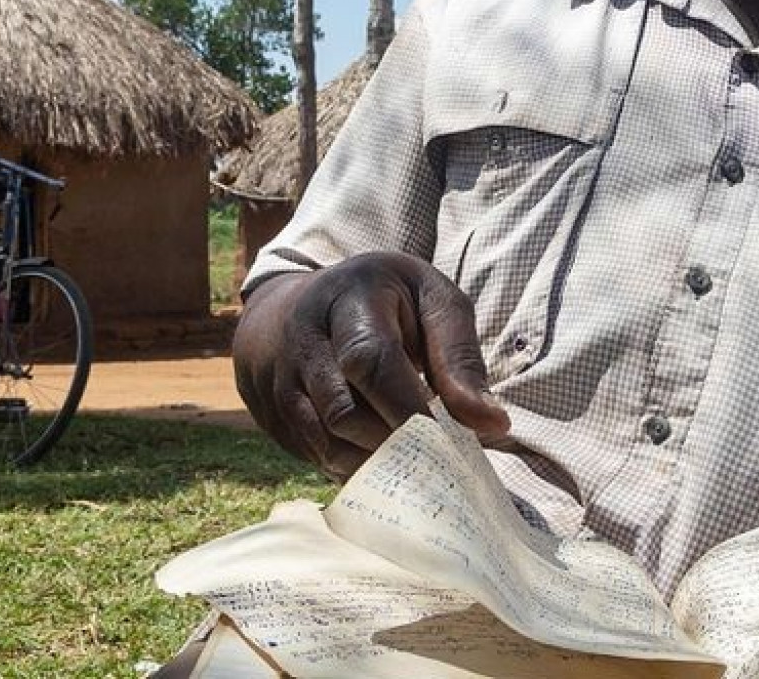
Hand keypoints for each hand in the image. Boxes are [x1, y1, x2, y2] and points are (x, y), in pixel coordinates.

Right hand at [232, 251, 509, 476]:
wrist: (306, 301)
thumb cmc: (389, 302)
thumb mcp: (433, 303)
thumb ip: (460, 358)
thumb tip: (492, 426)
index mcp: (349, 295)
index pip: (370, 359)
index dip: (409, 409)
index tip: (447, 441)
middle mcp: (301, 333)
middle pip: (343, 410)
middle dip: (393, 442)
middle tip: (433, 457)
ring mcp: (275, 373)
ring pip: (322, 440)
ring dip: (370, 459)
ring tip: (409, 458)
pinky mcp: (265, 408)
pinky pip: (307, 452)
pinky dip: (346, 463)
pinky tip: (374, 454)